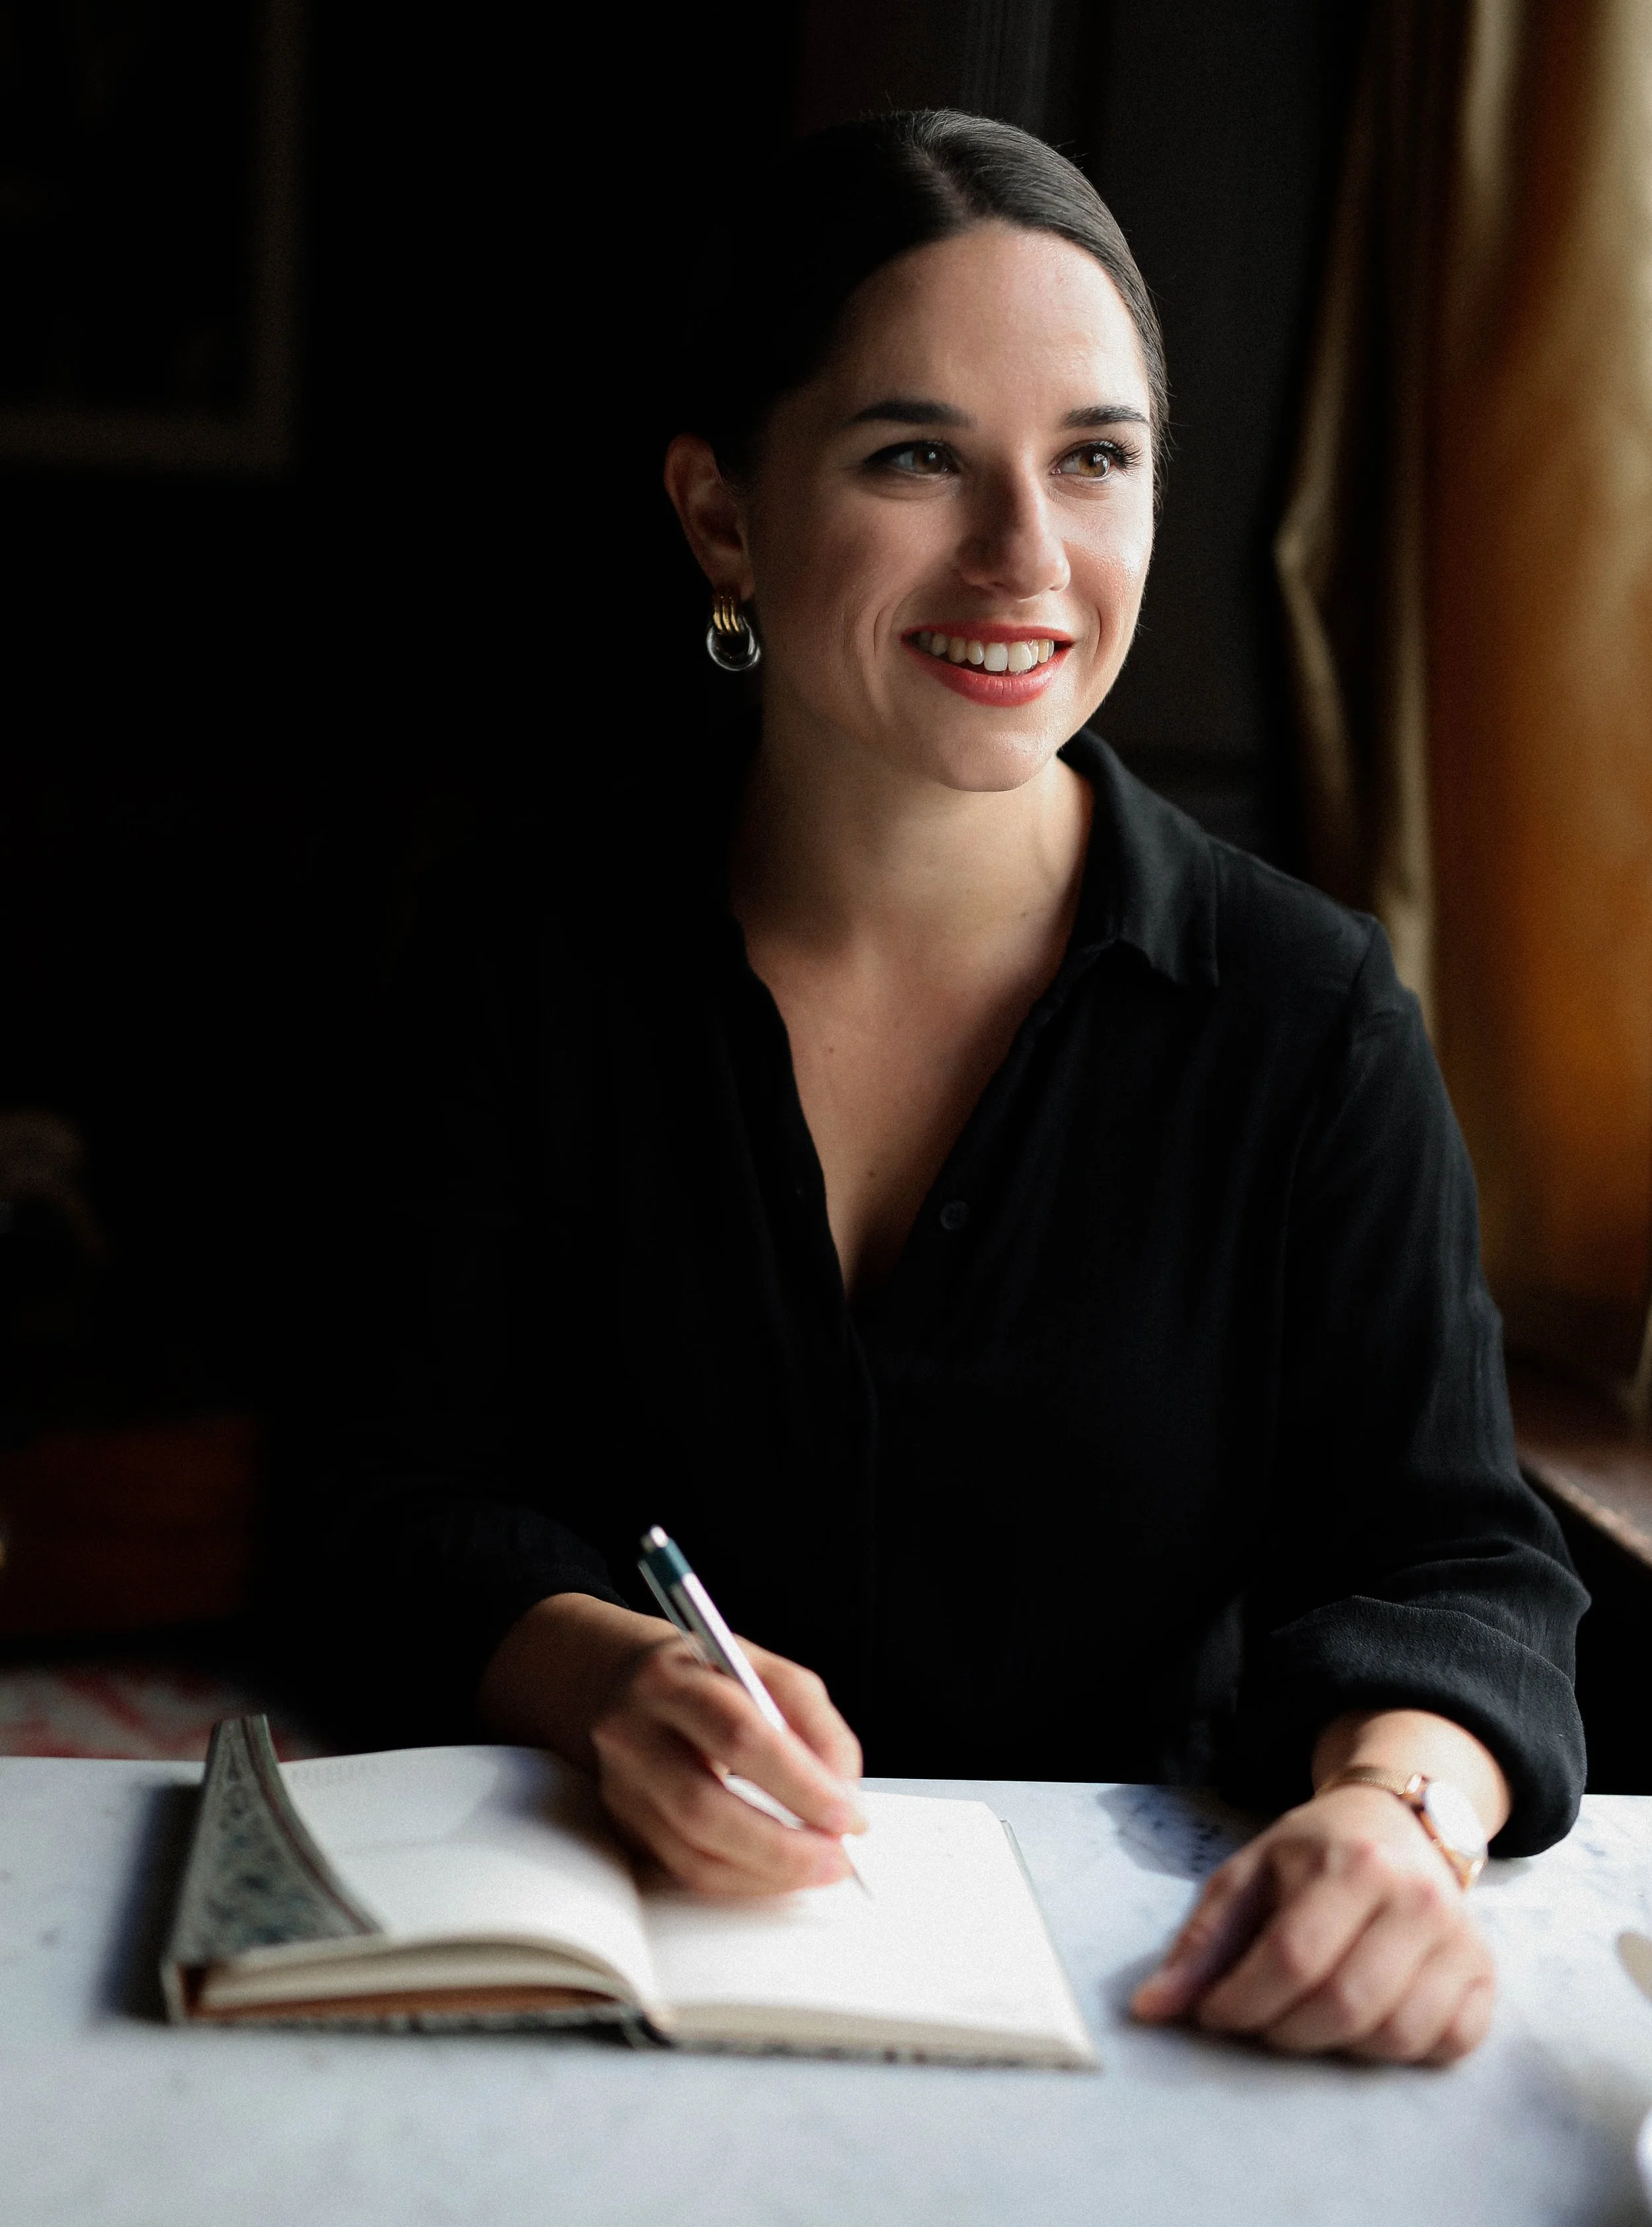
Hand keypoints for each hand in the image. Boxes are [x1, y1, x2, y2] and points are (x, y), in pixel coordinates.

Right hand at [478, 1592, 864, 1895]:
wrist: (626, 1685)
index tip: (848, 1813)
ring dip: (769, 1873)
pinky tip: (780, 1870)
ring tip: (820, 1867)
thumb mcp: (764, 1669)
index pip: (739, 1736)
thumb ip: (813, 1722)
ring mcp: (622, 1788)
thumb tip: (845, 1792)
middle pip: (705, 1809)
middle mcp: (633, 1735)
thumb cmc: (707, 1677)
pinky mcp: (625, 1827)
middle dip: (784, 1846)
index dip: (799, 1784)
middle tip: (838, 1857)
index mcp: (670, 1680)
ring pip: (694, 1854)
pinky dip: (744, 1879)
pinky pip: (687, 1871)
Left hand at [1130, 1783, 1494, 2063]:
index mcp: (1350, 1863)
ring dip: (1338, 2047)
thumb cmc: (1315, 1853)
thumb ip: (1202, 1941)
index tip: (1215, 2015)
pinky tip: (1369, 2020)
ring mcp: (1459, 1939)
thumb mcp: (1250, 1873)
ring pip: (1395, 2037)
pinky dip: (1402, 2052)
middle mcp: (1414, 1899)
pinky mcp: (1485, 1973)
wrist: (1401, 1823)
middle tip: (1261, 2023)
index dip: (1243, 2002)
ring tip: (1311, 2016)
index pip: (1291, 1959)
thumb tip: (1151, 2008)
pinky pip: (1447, 2045)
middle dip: (1285, 2032)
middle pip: (1343, 2005)